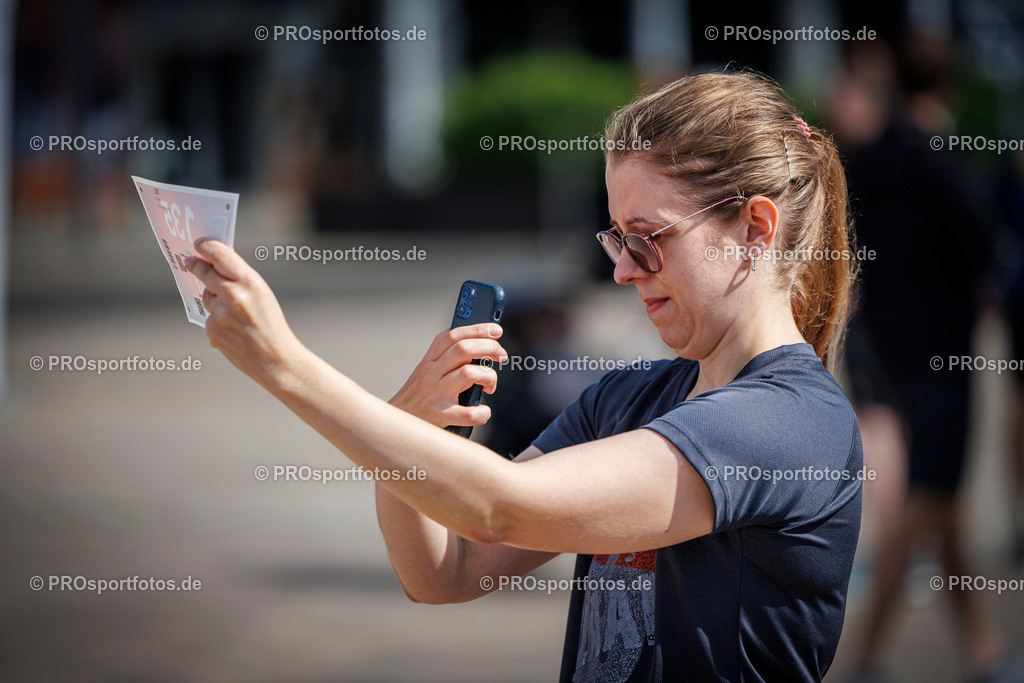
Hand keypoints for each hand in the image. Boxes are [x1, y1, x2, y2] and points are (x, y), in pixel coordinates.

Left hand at [186, 239, 303, 387]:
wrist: (276, 360)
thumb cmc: (272, 325)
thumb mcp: (263, 294)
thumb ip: (241, 279)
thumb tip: (215, 265)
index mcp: (250, 282)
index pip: (220, 255)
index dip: (206, 247)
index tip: (199, 244)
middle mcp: (233, 295)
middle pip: (204, 272)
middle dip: (196, 266)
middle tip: (190, 262)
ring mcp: (220, 314)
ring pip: (206, 297)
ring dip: (214, 300)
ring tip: (235, 314)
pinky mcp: (212, 330)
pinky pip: (209, 318)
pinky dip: (217, 322)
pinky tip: (234, 332)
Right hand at [390, 324, 507, 428]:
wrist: (397, 423)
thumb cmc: (417, 397)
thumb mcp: (425, 371)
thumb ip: (446, 357)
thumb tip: (479, 344)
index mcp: (429, 361)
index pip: (453, 335)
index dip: (478, 329)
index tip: (496, 330)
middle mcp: (431, 374)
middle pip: (463, 349)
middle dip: (489, 348)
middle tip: (501, 355)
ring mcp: (436, 394)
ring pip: (468, 373)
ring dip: (488, 376)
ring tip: (490, 385)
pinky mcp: (441, 416)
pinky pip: (469, 412)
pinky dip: (483, 412)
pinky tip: (483, 411)